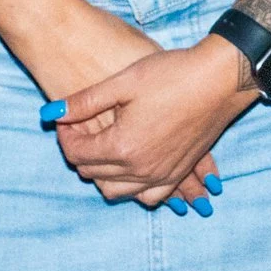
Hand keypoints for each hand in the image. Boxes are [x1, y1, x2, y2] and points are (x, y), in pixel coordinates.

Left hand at [53, 34, 255, 211]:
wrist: (219, 80)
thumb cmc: (172, 74)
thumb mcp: (123, 82)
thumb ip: (85, 102)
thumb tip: (51, 114)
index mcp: (122, 146)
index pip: (78, 154)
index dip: (66, 137)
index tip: (65, 120)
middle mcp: (140, 169)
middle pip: (93, 174)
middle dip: (80, 154)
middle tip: (80, 130)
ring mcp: (162, 175)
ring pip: (118, 191)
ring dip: (103, 174)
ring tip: (103, 148)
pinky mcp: (179, 172)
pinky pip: (149, 196)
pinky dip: (134, 188)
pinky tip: (131, 168)